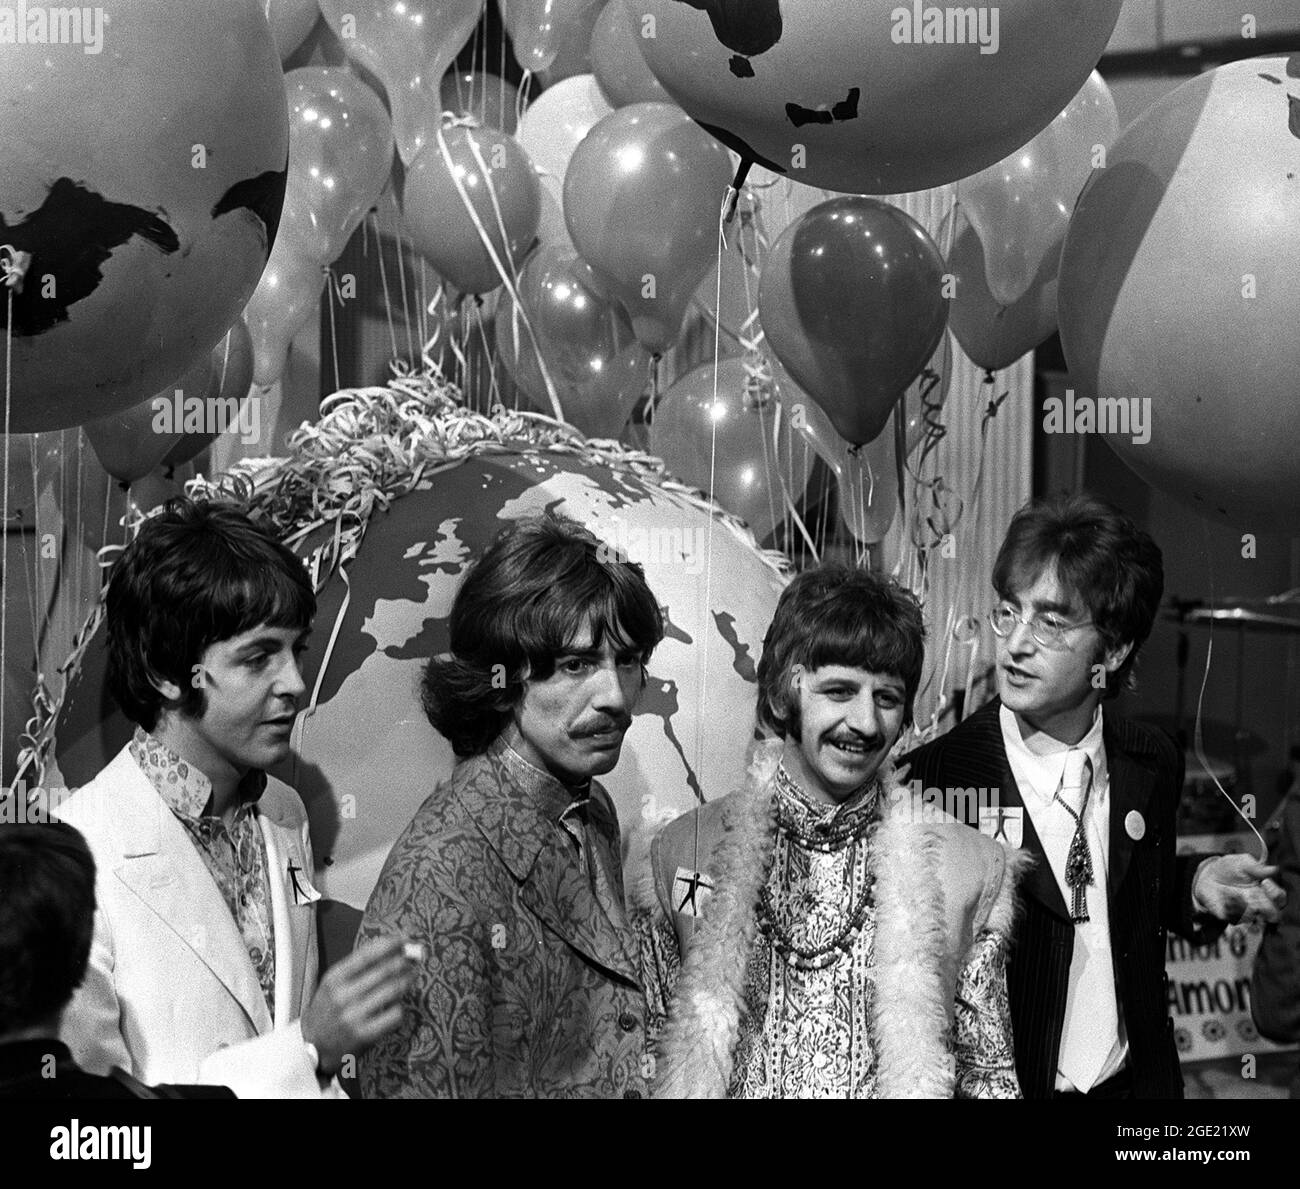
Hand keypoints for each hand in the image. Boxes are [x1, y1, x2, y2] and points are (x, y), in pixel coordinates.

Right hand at [301, 935, 417, 1075]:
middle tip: (415, 958)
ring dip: (408, 979)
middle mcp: (342, 996)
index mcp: (334, 978)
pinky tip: (398, 1005)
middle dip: (405, 961)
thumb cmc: (328, 1009)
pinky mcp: (365, 1035)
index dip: (390, 943)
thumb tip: (392, 945)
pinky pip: (395, 1014)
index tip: (405, 938)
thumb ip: (358, 966)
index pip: (367, 954)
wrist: (312, 1047)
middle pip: (385, 970)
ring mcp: (354, 1016)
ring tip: (413, 975)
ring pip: (393, 990)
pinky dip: (401, 1007)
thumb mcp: (333, 983)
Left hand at [1192, 854, 1286, 924]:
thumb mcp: (1241, 862)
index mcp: (1266, 891)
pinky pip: (1234, 918)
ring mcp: (1246, 913)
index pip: (1280, 898)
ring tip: (1231, 890)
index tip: (1264, 882)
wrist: (1208, 875)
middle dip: (1264, 906)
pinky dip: (1229, 905)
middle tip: (1251, 893)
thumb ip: (1256, 867)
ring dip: (1242, 904)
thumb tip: (1274, 869)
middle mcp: (1259, 905)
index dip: (1275, 893)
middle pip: (1273, 915)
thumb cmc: (1229, 868)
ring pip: (1253, 917)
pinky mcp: (1231, 917)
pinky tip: (1223, 894)